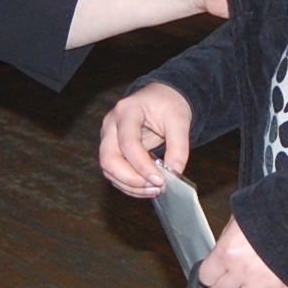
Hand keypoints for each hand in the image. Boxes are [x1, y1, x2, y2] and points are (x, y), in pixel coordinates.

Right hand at [99, 80, 193, 195]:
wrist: (161, 98)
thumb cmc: (168, 105)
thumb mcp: (179, 121)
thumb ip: (179, 147)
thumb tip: (175, 172)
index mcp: (126, 111)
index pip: (128, 142)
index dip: (142, 165)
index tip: (160, 180)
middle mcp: (111, 124)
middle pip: (108, 159)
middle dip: (130, 179)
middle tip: (155, 187)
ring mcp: (108, 138)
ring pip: (109, 170)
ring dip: (130, 186)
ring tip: (155, 189)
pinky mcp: (112, 150)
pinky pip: (114, 173)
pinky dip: (129, 185)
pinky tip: (147, 188)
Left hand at [197, 216, 287, 287]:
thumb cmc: (270, 213)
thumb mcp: (239, 221)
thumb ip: (227, 240)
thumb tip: (221, 252)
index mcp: (228, 251)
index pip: (206, 276)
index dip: (210, 274)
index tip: (214, 272)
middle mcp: (241, 271)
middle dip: (223, 285)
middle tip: (230, 278)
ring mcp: (260, 283)